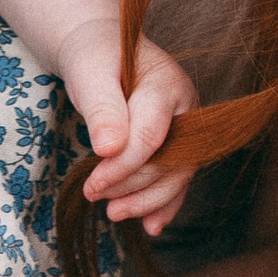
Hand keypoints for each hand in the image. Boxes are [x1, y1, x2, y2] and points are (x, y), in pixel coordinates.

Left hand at [58, 24, 197, 232]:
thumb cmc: (95, 58)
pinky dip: (164, 204)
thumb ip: (102, 109)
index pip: (150, 136)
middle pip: (170, 160)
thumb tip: (109, 150)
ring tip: (113, 213)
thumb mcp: (89, 74)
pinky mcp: (180, 145)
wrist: (102, 51)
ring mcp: (188, 129)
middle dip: (132, 185)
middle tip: (93, 195)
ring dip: (147, 201)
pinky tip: (149, 225)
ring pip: (177, 175)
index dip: (123, 165)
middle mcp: (187, 109)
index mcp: (168, 85)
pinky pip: (177, 179)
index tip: (92, 184)